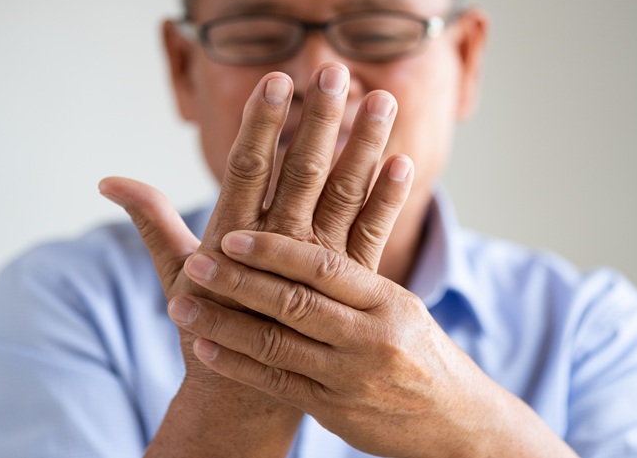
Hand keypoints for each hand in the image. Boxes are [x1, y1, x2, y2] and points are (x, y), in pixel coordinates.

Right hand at [98, 62, 417, 455]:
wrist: (247, 391)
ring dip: (364, 146)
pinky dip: (388, 200)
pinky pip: (372, 235)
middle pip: (304, 171)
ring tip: (382, 100)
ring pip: (345, 194)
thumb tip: (108, 179)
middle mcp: (279, 245)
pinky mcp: (348, 283)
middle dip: (320, 120)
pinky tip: (405, 163)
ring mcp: (319, 264)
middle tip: (334, 70)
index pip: (250, 168)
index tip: (277, 80)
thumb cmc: (206, 324)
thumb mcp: (173, 270)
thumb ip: (151, 219)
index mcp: (234, 237)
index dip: (263, 124)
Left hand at [174, 231, 578, 457]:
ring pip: (276, 345)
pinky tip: (205, 346)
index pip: (324, 268)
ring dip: (223, 324)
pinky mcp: (333, 411)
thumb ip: (356, 275)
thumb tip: (323, 213)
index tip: (233, 234)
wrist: (455, 422)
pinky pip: (276, 383)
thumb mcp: (401, 306)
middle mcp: (369, 337)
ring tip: (180, 306)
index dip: (275, 250)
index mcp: (387, 301)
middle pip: (294, 303)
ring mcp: (349, 377)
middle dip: (239, 282)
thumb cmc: (420, 352)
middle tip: (196, 263)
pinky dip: (237, 364)